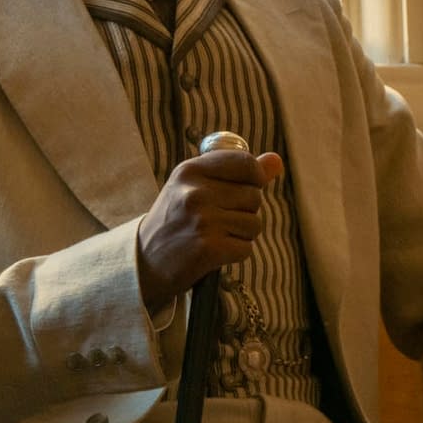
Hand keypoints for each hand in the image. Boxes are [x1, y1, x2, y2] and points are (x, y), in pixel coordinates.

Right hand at [137, 149, 284, 309]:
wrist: (145, 261)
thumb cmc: (176, 220)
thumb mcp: (196, 186)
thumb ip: (238, 172)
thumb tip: (276, 161)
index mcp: (190, 170)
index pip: (246, 163)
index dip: (254, 178)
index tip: (242, 190)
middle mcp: (195, 192)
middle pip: (254, 196)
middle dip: (245, 211)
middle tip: (217, 220)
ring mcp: (202, 220)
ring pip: (254, 224)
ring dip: (242, 234)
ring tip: (215, 236)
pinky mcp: (208, 248)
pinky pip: (246, 248)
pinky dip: (235, 253)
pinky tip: (214, 252)